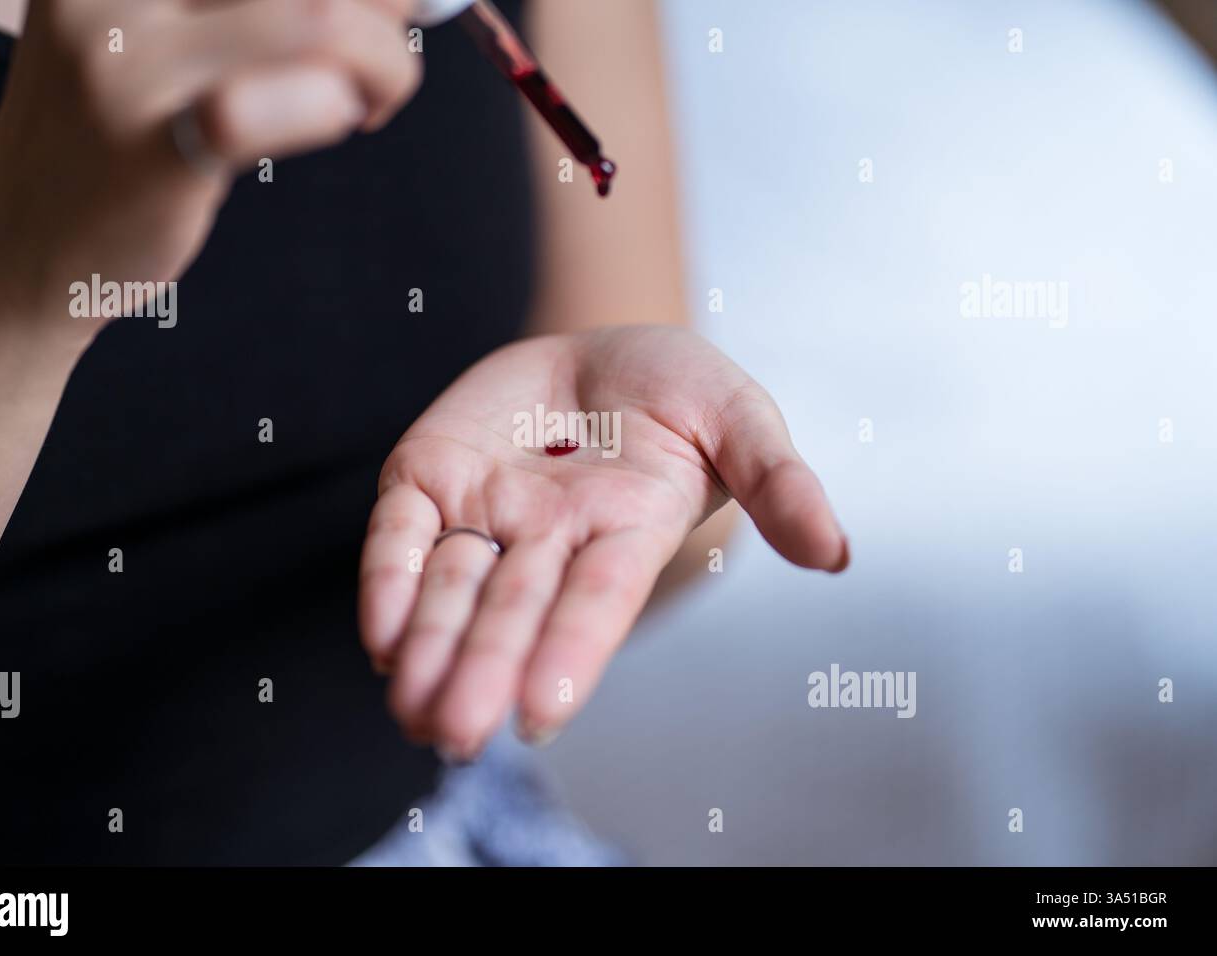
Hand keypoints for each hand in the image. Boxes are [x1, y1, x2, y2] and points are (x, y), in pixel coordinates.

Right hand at [0, 0, 419, 353]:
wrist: (24, 241)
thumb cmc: (118, 134)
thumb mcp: (166, 31)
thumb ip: (256, 5)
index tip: (384, 8)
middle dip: (386, 8)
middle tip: (386, 58)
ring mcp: (126, 58)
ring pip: (319, 17)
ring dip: (385, 61)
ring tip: (368, 100)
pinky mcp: (151, 142)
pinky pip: (287, 103)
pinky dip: (340, 105)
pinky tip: (340, 120)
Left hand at [359, 325, 848, 758]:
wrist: (598, 352)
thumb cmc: (679, 390)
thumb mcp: (739, 416)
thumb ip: (778, 481)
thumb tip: (836, 556)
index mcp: (626, 530)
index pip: (597, 598)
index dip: (571, 650)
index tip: (540, 714)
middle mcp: (550, 539)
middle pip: (513, 609)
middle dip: (484, 669)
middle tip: (453, 735)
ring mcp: (486, 511)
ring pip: (451, 588)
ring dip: (429, 647)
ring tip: (410, 709)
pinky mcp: (431, 477)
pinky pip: (403, 535)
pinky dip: (389, 581)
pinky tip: (381, 638)